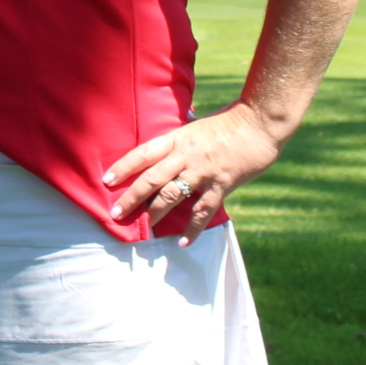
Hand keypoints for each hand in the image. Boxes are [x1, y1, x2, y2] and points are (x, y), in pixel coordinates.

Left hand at [101, 103, 285, 239]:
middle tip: (116, 213)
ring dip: (156, 214)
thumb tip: (167, 148)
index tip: (107, 180)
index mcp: (177, 139)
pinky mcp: (221, 186)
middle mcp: (185, 156)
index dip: (123, 167)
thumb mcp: (196, 126)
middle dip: (131, 198)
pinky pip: (202, 211)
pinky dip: (192, 229)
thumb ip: (181, 141)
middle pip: (151, 179)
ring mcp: (202, 172)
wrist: (258, 124)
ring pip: (172, 196)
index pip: (143, 154)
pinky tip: (183, 242)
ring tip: (145, 228)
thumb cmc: (228, 122)